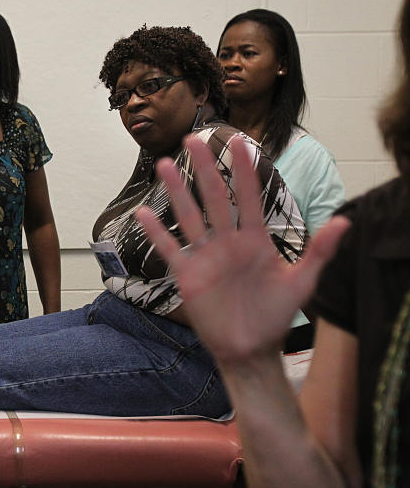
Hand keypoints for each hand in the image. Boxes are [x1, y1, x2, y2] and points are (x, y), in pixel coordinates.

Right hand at [135, 135, 349, 364]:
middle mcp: (227, 242)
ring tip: (166, 165)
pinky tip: (143, 214)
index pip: (249, 196)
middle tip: (195, 138)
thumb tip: (344, 221)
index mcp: (254, 239)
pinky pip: (170, 250)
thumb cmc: (276, 315)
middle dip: (205, 168)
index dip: (244, 169)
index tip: (239, 141)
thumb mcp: (303, 282)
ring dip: (177, 191)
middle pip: (213, 198)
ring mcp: (205, 257)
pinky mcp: (188, 276)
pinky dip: (156, 234)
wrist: (251, 349)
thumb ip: (320, 250)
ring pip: (189, 217)